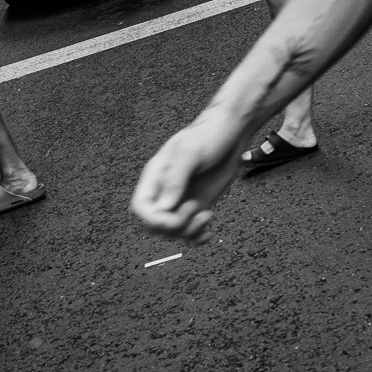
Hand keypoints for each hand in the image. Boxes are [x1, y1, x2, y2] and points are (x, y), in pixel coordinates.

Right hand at [131, 115, 245, 239]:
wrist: (231, 132)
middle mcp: (165, 191)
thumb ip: (175, 178)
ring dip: (188, 231)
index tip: (173, 217)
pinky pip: (190, 232)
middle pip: (154, 225)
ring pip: (173, 232)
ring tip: (205, 214)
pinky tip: (207, 232)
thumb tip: (164, 207)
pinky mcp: (197, 206)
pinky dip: (197, 238)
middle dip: (174, 226)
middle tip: (194, 209)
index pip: (140, 207)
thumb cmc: (208, 134)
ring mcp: (181, 200)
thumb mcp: (190, 152)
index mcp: (156, 176)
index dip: (153, 219)